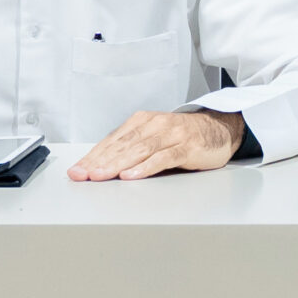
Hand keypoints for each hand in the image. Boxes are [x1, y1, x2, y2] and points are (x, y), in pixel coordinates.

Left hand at [68, 110, 244, 180]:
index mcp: (142, 121)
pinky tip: (133, 175)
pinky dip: (146, 167)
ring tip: (102, 176)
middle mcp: (155, 125)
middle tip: (83, 175)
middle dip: (100, 161)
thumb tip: (100, 166)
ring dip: (117, 164)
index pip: (112, 141)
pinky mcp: (187, 147)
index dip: (93, 156)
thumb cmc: (184, 136)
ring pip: (139, 150)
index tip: (77, 171)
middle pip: (122, 145)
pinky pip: (163, 158)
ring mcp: (171, 135)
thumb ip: (131, 149)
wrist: (220, 128)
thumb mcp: (154, 138)